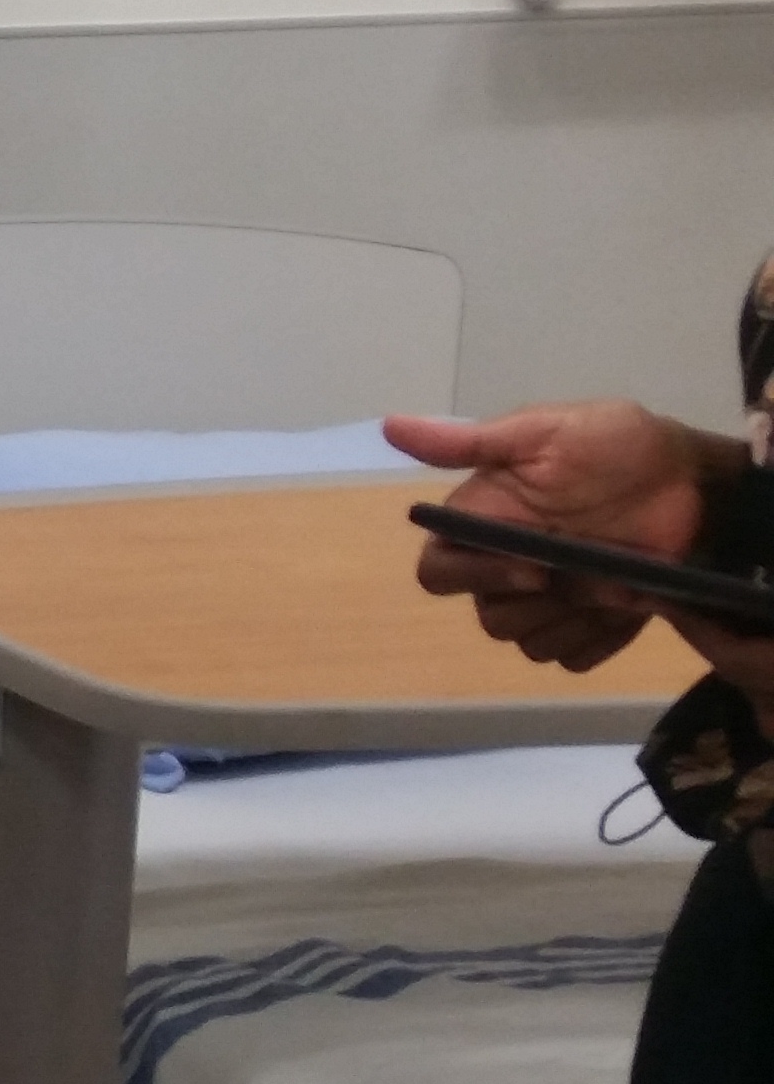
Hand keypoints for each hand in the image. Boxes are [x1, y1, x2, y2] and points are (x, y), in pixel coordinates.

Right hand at [389, 401, 730, 670]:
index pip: (437, 574)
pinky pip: (574, 658)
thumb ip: (471, 442)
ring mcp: (552, 602)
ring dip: (575, 621)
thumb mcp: (544, 432)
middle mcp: (506, 569)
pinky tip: (630, 605)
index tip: (532, 566)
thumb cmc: (617, 448)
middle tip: (593, 574)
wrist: (695, 479)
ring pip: (529, 645)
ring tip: (620, 584)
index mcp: (484, 525)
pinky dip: (600, 639)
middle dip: (539, 604)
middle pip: (489, 618)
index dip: (473, 579)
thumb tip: (388, 425)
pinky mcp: (594, 626)